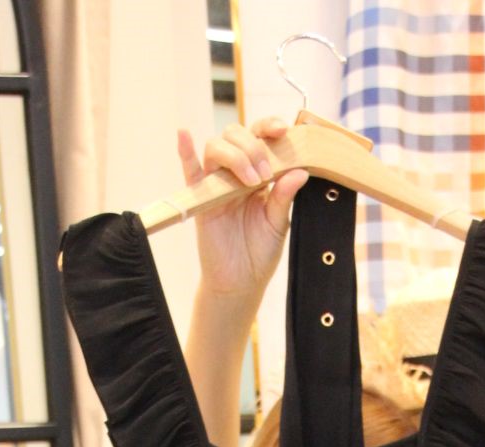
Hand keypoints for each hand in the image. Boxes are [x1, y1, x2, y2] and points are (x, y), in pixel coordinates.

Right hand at [178, 118, 306, 307]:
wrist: (241, 282)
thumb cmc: (260, 252)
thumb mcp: (278, 223)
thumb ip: (284, 196)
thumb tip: (300, 171)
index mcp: (259, 172)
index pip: (261, 136)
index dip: (269, 126)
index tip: (281, 130)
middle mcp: (236, 172)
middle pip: (236, 135)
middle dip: (253, 147)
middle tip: (265, 175)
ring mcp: (216, 183)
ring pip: (216, 147)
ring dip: (235, 155)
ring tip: (251, 182)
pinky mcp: (200, 198)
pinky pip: (189, 171)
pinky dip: (185, 152)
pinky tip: (184, 135)